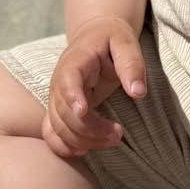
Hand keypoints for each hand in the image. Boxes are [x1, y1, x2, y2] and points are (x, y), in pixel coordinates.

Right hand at [42, 17, 146, 159]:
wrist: (95, 37)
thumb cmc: (112, 40)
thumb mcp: (126, 43)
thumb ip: (132, 64)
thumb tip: (138, 92)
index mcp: (76, 60)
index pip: (67, 79)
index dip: (72, 96)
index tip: (84, 112)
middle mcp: (59, 81)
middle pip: (63, 111)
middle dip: (89, 128)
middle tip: (118, 133)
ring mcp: (56, 98)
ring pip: (58, 127)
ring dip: (82, 140)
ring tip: (112, 139)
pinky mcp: (59, 111)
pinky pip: (51, 133)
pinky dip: (63, 146)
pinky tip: (84, 151)